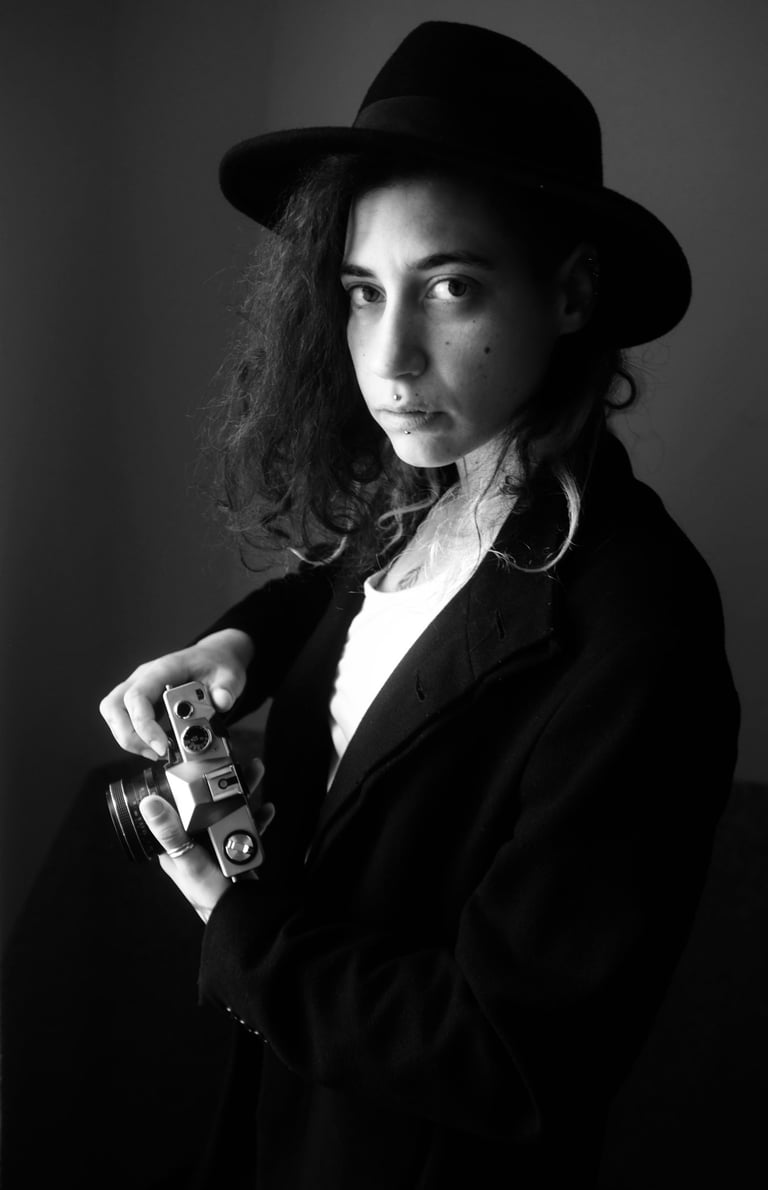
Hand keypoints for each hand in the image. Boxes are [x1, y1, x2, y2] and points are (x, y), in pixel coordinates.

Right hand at [99, 629, 254, 759]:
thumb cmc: (215, 663)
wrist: (213, 657)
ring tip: (157, 752)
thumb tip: (221, 702)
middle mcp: (143, 677)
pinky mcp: (140, 702)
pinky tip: (158, 746)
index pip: (138, 696)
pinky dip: (136, 738)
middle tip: (156, 752)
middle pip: (113, 707)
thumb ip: (226, 688)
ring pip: (114, 715)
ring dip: (129, 739)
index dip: (143, 725)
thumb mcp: (230, 673)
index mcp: (163, 668)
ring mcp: (139, 688)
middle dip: (129, 736)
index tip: (162, 746)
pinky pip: (124, 721)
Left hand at [139, 763, 274, 923]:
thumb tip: (150, 804)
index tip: (196, 764)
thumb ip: (170, 832)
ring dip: (243, 792)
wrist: (241, 914)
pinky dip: (257, 815)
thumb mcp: (188, 860)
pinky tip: (266, 809)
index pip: (176, 805)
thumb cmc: (210, 895)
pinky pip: (246, 825)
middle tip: (234, 764)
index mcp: (177, 842)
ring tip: (254, 776)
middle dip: (222, 781)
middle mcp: (196, 839)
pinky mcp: (235, 847)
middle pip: (207, 801)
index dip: (184, 783)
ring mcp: (216, 842)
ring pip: (229, 808)